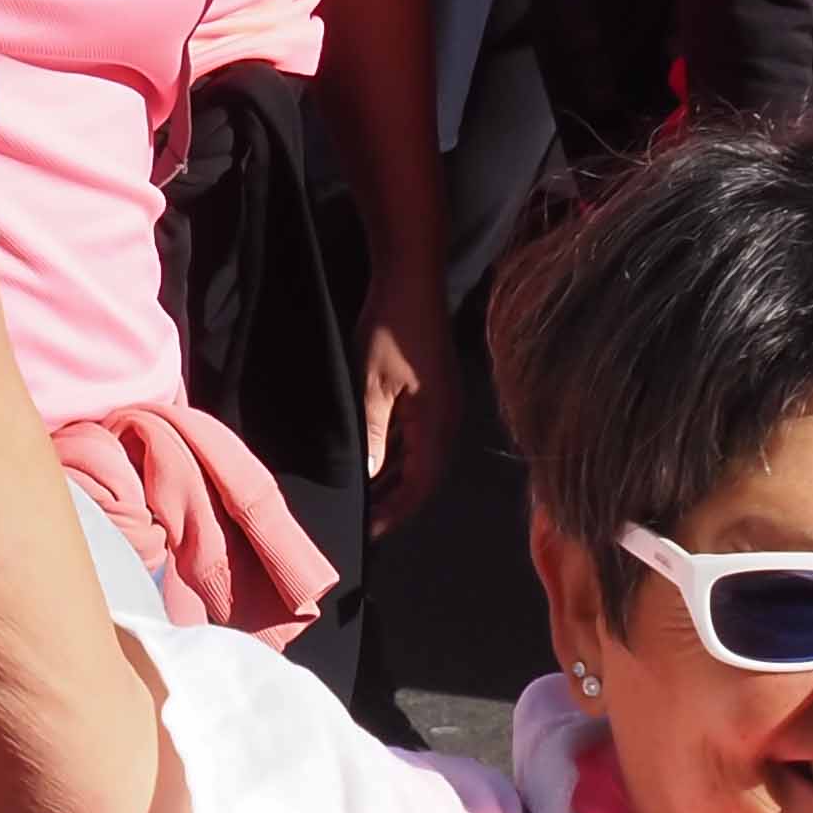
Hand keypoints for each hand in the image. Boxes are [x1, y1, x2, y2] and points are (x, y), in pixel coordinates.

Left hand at [362, 286, 455, 526]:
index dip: (395, 511)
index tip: (369, 532)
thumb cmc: (391, 329)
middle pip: (425, 476)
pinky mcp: (436, 393)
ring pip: (422, 457)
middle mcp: (448, 420)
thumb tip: (370, 479)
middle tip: (364, 522)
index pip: (420, 485)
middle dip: (396, 501)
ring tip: (366, 498)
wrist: (411, 281)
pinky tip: (375, 461)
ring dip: (397, 478)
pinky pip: (420, 437)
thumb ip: (372, 438)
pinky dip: (398, 454)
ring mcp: (444, 406)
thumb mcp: (370, 389)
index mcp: (437, 424)